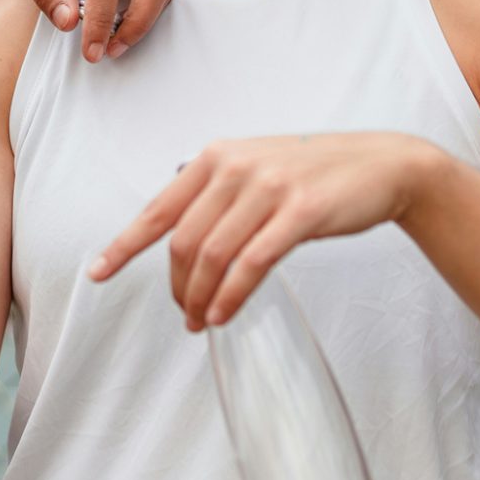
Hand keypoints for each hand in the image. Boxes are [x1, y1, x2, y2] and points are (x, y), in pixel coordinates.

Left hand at [87, 133, 447, 329]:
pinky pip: (252, 263)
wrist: (382, 165)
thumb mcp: (255, 168)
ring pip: (214, 256)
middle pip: (184, 242)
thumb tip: (178, 236)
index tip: (98, 273)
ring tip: (202, 322)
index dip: (125, 246)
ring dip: (202, 298)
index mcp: (216, 157)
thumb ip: (215, 193)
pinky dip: (231, 295)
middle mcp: (235, 167)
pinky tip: (224, 315)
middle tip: (185, 315)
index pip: (158, 209)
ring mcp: (268, 187)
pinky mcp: (301, 211)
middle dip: (177, 288)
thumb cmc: (314, 174)